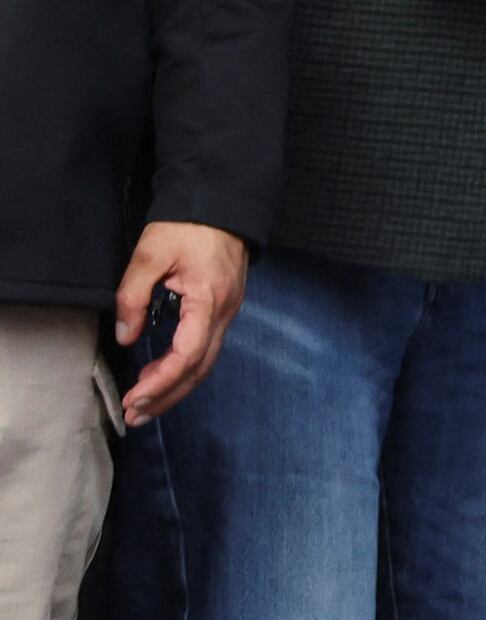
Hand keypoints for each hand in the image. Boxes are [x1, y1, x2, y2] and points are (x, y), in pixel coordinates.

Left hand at [107, 222, 243, 422]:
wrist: (222, 204)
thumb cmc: (187, 226)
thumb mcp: (149, 254)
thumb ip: (133, 296)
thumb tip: (126, 337)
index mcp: (209, 301)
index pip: (187, 355)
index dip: (160, 382)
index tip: (133, 399)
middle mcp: (224, 313)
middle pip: (199, 369)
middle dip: (166, 396)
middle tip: (134, 415)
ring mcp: (226, 313)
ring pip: (204, 363)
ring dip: (174, 387)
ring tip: (142, 404)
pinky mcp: (221, 310)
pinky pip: (205, 349)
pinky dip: (181, 369)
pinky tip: (158, 375)